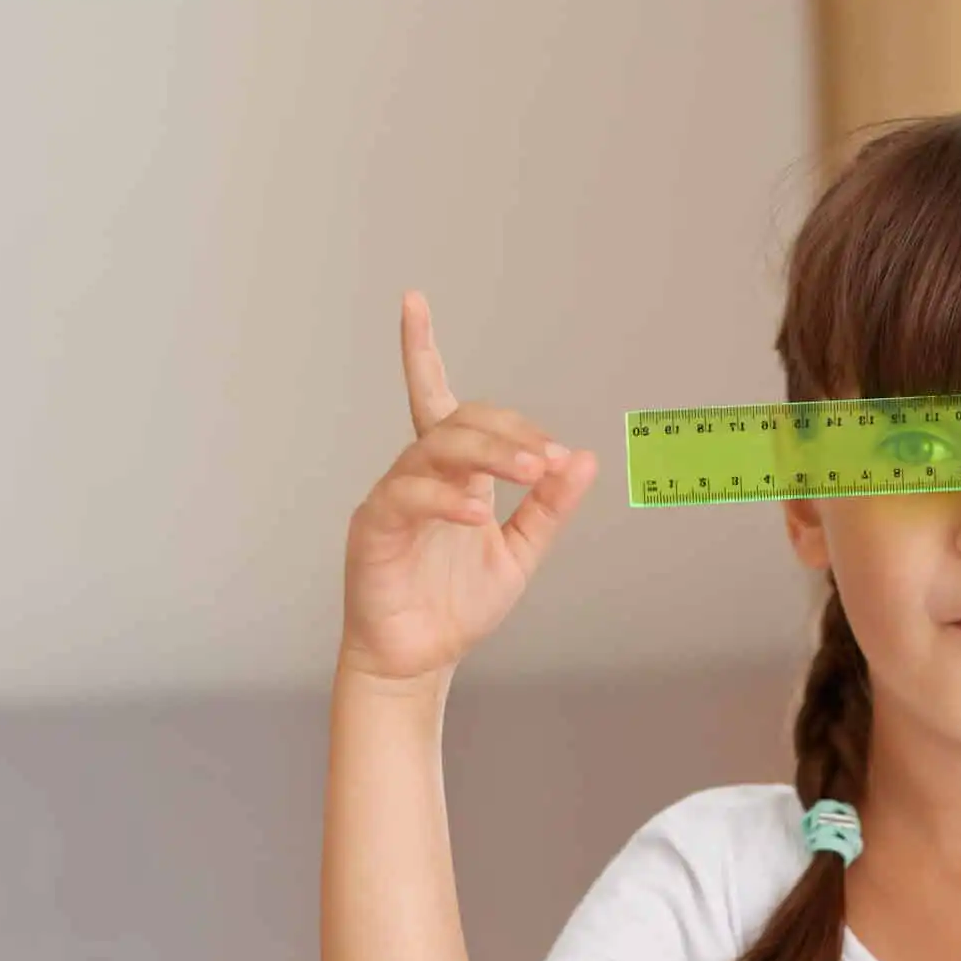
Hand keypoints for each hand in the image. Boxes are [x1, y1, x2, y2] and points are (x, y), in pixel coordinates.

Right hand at [338, 292, 600, 684]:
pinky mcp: (374, 530)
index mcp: (452, 473)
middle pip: (457, 424)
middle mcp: (419, 475)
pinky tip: (478, 513)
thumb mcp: (521, 554)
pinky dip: (446, 500)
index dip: (420, 350)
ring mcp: (393, 499)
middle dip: (509, 432)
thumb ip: (549, 508)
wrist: (421, 659)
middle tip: (552, 459)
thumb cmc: (458, 605)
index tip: (413, 301)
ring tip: (534, 472)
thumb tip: (586, 459)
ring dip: (490, 454)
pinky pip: (408, 497)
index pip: (435, 398)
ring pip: (436, 451)